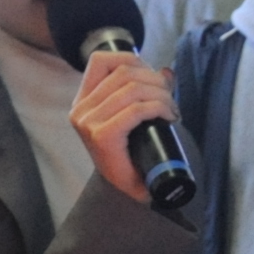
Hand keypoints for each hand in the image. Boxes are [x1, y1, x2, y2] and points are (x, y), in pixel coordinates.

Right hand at [70, 54, 176, 203]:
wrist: (131, 193)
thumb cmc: (133, 155)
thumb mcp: (134, 117)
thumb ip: (146, 93)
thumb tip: (167, 72)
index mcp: (83, 101)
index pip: (101, 60)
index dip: (133, 60)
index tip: (152, 78)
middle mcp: (81, 110)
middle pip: (123, 72)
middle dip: (155, 80)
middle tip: (170, 99)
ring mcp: (88, 123)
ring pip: (132, 88)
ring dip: (161, 94)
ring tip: (172, 110)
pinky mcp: (102, 137)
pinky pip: (135, 110)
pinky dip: (158, 107)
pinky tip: (168, 116)